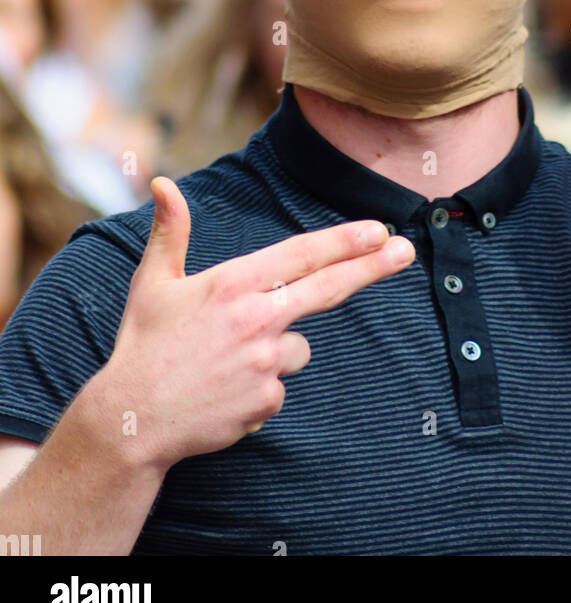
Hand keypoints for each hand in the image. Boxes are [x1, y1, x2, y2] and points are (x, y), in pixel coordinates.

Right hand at [101, 175, 414, 470]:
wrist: (132, 420)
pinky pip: (279, 387)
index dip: (345, 241)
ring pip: (297, 347)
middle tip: (406, 250)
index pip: (303, 255)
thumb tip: (161, 182)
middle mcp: (256, 317)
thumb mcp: (153, 282)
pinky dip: (259, 389)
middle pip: (329, 287)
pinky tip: (223, 393)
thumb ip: (171, 232)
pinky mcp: (267, 399)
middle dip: (373, 266)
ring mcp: (265, 360)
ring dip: (275, 351)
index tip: (379, 230)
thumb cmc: (143, 346)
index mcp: (234, 283)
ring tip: (224, 363)